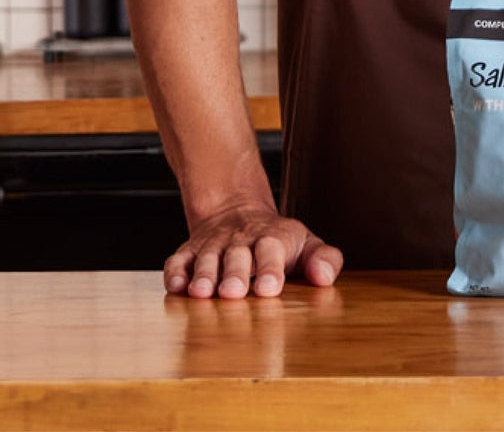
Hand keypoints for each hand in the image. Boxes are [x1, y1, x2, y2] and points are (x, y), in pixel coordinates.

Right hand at [164, 204, 342, 298]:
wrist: (238, 214)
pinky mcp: (189, 253)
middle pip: (236, 256)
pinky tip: (175, 287)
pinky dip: (175, 273)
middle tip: (233, 292)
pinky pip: (178, 261)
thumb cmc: (277, 241)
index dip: (271, 268)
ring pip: (206, 259)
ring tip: (202, 293)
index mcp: (272, 239)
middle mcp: (240, 242)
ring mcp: (213, 247)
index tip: (270, 288)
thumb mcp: (306, 244)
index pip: (272, 250)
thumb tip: (325, 277)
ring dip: (203, 275)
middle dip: (234, 274)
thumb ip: (324, 259)